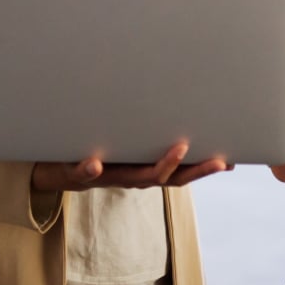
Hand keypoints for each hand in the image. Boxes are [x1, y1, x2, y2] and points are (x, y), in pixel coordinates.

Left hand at [31, 142, 231, 192]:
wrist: (54, 170)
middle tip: (220, 159)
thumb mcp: (123, 144)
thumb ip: (144, 134)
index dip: (206, 168)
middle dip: (197, 169)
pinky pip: (84, 173)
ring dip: (160, 165)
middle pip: (170, 178)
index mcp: (144, 168)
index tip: (231, 160)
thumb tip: (175, 106)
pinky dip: (90, 169)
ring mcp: (108, 175)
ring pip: (137, 177)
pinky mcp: (78, 173)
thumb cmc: (98, 152)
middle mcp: (132, 176)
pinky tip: (94, 163)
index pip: (181, 172)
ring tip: (180, 148)